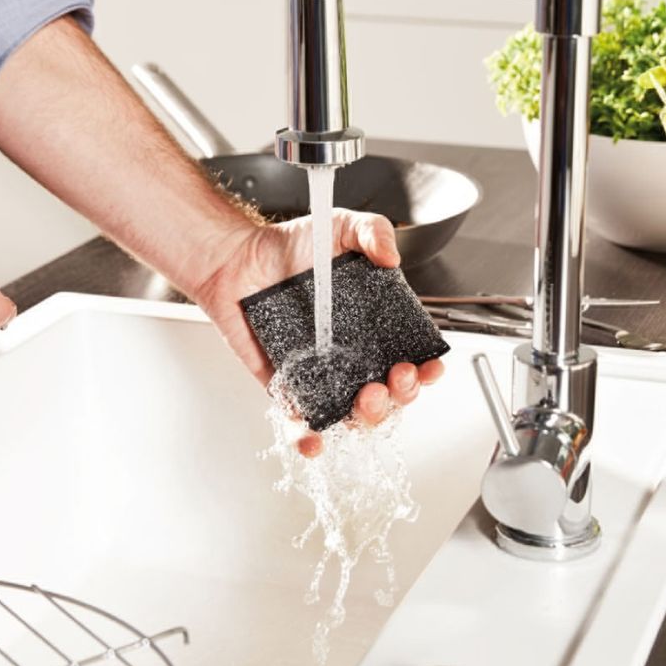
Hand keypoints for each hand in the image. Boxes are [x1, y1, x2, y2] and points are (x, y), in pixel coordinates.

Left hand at [194, 209, 444, 453]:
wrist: (238, 258)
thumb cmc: (290, 245)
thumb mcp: (340, 226)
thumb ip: (373, 231)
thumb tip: (391, 256)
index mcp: (375, 326)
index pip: (410, 357)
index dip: (425, 370)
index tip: (426, 366)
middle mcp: (352, 354)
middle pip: (390, 394)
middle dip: (401, 395)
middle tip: (394, 378)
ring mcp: (322, 373)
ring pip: (353, 414)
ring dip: (368, 417)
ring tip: (365, 398)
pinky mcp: (286, 385)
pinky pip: (300, 421)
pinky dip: (308, 438)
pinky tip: (314, 440)